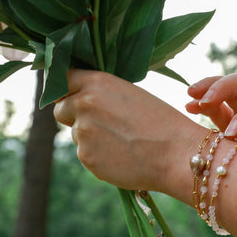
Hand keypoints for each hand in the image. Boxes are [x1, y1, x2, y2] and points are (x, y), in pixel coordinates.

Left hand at [53, 69, 202, 199]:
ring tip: (121, 141)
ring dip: (90, 137)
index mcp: (97, 82)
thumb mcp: (129, 94)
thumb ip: (101, 94)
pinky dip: (98, 155)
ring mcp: (82, 132)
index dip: (67, 89)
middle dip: (73, 115)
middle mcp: (84, 103)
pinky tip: (122, 155)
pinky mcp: (86, 157)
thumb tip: (79, 101)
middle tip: (99, 122)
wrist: (176, 153)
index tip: (73, 95)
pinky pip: (85, 154)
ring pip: (75, 134)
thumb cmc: (160, 121)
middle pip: (60, 109)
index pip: (63, 79)